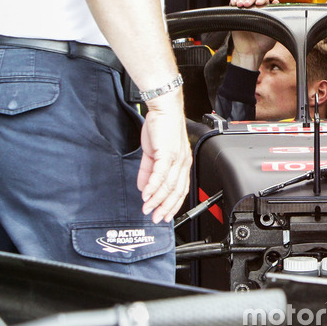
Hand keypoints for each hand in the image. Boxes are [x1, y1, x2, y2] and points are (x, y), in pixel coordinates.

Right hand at [137, 94, 191, 223]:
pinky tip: (145, 194)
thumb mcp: (154, 152)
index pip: (181, 189)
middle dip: (165, 207)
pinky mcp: (167, 153)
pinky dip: (152, 187)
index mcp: (182, 162)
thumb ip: (148, 171)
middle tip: (156, 218)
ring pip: (168, 185)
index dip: (172, 204)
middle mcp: (182, 162)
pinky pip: (160, 175)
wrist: (163, 108)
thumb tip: (143, 188)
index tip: (165, 215)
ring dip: (156, 200)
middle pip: (176, 191)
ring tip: (147, 208)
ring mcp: (176, 158)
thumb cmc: (161, 126)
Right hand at [230, 0, 278, 69]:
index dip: (262, 0)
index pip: (264, 0)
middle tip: (249, 5)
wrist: (250, 52)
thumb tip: (277, 7)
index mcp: (265, 12)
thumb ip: (277, 20)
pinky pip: (233, 4)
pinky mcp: (235, 15)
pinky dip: (233, 1)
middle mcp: (255, 10)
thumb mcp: (274, 31)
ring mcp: (245, 12)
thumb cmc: (263, 44)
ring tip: (241, 5)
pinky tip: (234, 3)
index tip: (260, 4)